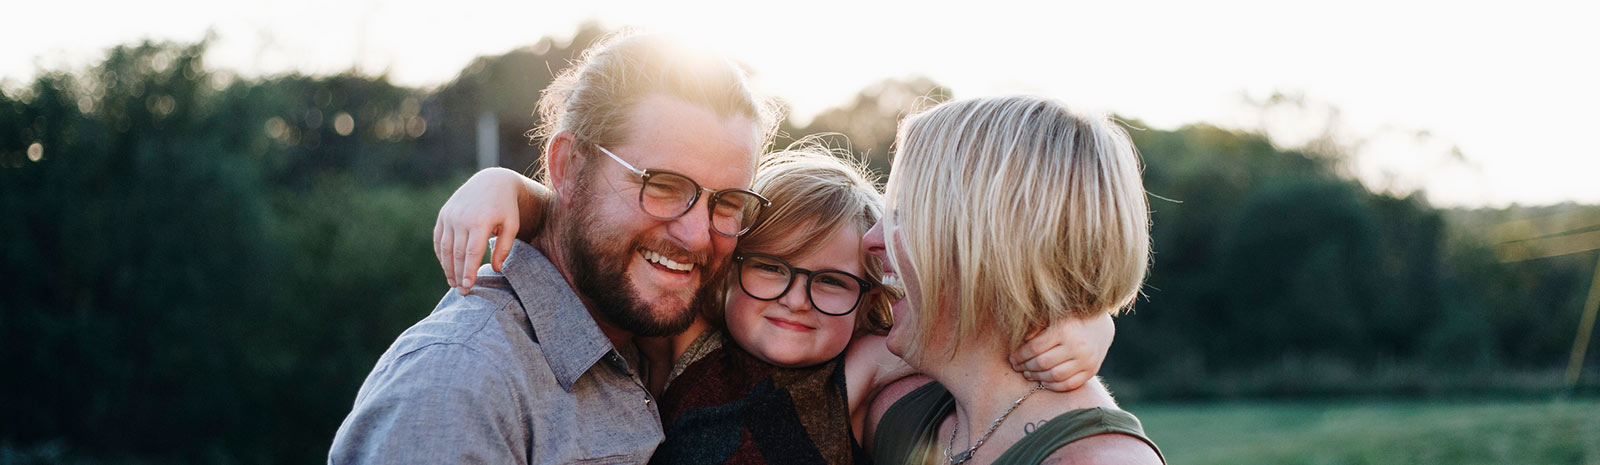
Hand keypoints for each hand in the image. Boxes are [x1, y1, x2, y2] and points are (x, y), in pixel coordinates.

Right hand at [433, 168, 532, 293]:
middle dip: (458, 274)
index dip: (468, 272)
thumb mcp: (512, 225)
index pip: (471, 253)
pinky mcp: (444, 215)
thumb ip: (504, 248)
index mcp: (480, 221)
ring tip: (453, 283)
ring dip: (448, 268)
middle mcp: (461, 218)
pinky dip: (442, 254)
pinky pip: (439, 239)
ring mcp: (450, 216)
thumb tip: (495, 269)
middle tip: (462, 292)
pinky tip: (447, 266)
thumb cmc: (506, 207)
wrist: (491, 182)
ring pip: (446, 248)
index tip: (468, 287)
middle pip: (457, 253)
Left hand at [1007, 311, 1114, 391]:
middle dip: (1026, 367)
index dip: (1020, 355)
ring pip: (1055, 376)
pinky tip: (1043, 381)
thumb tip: (1019, 344)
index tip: (1012, 358)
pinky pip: (1069, 384)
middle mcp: (1077, 345)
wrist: (1099, 326)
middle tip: (1017, 367)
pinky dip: (1053, 386)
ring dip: (1037, 377)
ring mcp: (1086, 360)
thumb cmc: (1068, 320)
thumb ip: (1036, 328)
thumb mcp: (1052, 318)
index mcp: (1064, 329)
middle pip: (1043, 363)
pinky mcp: (1092, 371)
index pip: (1034, 348)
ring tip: (1028, 374)